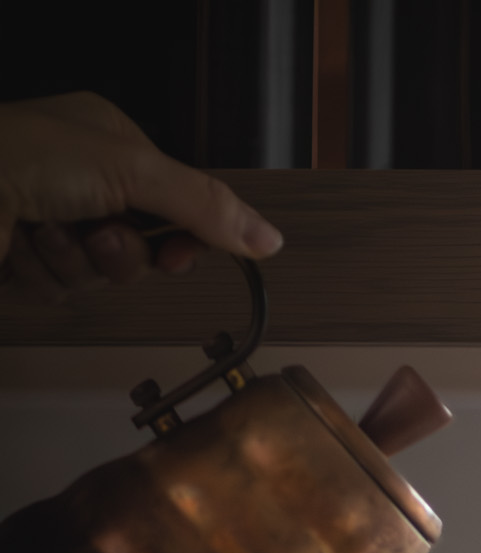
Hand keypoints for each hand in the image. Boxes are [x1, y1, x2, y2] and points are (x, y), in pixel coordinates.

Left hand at [0, 92, 282, 298]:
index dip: (181, 239)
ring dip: (78, 263)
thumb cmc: (26, 155)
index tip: (177, 254)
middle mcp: (84, 182)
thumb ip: (203, 206)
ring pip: (99, 276)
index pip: (175, 206)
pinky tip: (24, 244)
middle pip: (140, 250)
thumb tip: (269, 238)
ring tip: (49, 231)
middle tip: (98, 234)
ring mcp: (55, 219)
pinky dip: (45, 274)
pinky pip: (60, 291)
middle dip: (119, 254)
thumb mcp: (133, 169)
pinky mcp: (28, 258)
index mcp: (112, 145)